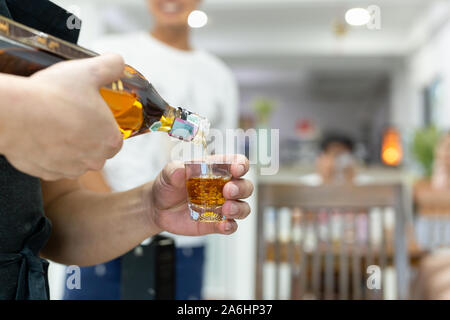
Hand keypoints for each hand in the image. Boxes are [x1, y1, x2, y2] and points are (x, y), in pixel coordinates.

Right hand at [1, 54, 124, 179]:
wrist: (15, 114)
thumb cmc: (54, 94)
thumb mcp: (89, 71)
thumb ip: (111, 65)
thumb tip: (118, 62)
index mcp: (111, 141)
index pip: (115, 137)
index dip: (103, 124)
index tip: (90, 113)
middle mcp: (95, 161)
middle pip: (96, 149)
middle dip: (86, 135)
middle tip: (70, 116)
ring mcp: (71, 170)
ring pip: (75, 158)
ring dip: (68, 145)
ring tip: (54, 124)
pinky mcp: (48, 174)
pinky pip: (53, 164)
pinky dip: (49, 153)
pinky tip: (41, 136)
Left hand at [147, 155, 252, 234]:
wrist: (158, 208)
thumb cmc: (168, 185)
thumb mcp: (168, 173)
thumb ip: (174, 170)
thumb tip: (181, 170)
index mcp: (216, 170)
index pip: (237, 163)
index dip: (241, 165)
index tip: (236, 169)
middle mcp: (224, 188)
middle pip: (245, 186)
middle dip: (241, 188)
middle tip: (228, 190)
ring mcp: (222, 206)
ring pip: (243, 207)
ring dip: (239, 208)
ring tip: (226, 209)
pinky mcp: (216, 223)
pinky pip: (231, 226)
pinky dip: (230, 226)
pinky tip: (223, 225)